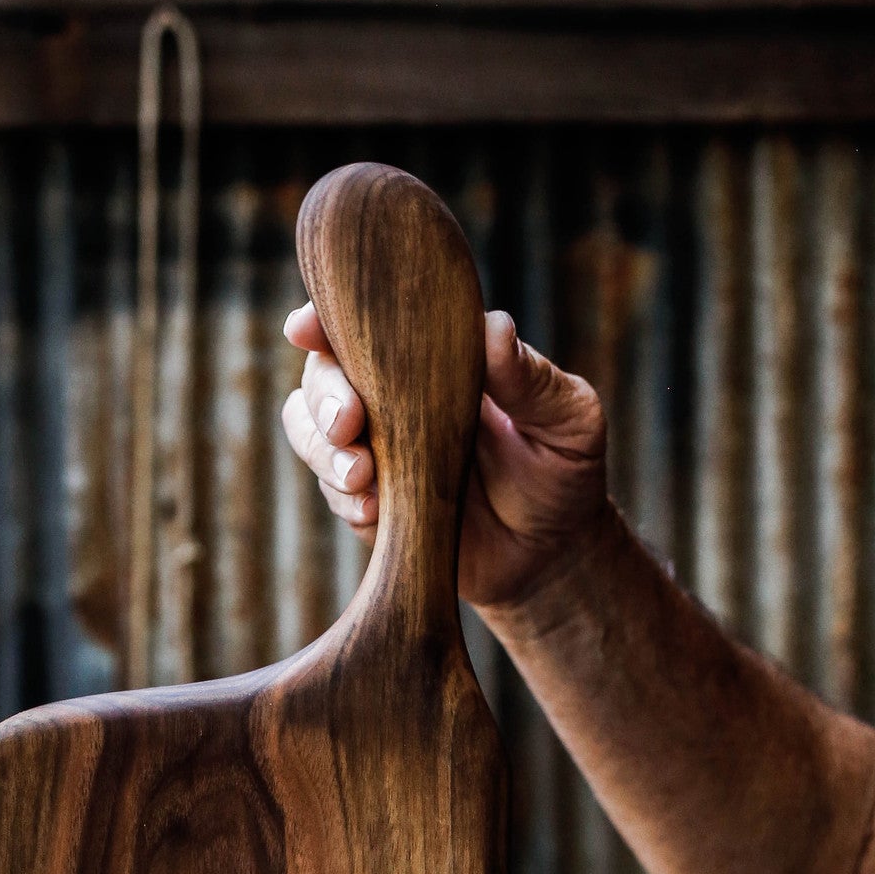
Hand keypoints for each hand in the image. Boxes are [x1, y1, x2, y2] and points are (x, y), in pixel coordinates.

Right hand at [281, 303, 611, 612]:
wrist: (552, 555)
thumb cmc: (565, 470)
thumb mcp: (569, 418)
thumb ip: (531, 377)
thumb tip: (494, 326)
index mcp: (435, 356)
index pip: (371, 322)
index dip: (327, 319)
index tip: (306, 327)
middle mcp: (395, 397)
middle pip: (323, 376)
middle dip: (323, 395)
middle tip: (347, 422)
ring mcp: (378, 451)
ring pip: (312, 434)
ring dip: (322, 451)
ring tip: (361, 475)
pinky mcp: (373, 506)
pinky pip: (335, 495)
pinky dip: (344, 500)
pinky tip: (373, 510)